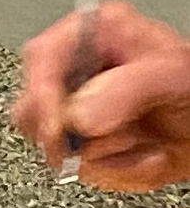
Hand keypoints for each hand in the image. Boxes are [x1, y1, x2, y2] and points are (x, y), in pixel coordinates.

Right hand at [14, 2, 189, 190]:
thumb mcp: (172, 76)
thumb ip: (126, 88)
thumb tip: (78, 114)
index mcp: (96, 34)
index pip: (42, 58)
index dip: (42, 94)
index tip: (59, 126)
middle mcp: (80, 69)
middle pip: (34, 104)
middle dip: (73, 133)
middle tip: (106, 141)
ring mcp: (78, 107)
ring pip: (50, 142)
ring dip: (102, 157)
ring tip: (140, 146)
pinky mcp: (84, 140)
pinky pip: (74, 167)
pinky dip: (113, 173)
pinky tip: (142, 157)